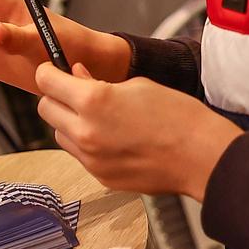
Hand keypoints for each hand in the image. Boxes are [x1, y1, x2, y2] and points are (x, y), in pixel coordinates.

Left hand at [34, 63, 241, 199]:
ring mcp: (91, 159)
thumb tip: (76, 76)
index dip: (48, 72)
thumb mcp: (136, 85)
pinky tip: (111, 138)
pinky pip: (79, 155)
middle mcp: (85, 133)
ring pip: (59, 134)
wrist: (203, 157)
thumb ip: (98, 82)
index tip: (53, 70)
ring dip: (68, 122)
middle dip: (56, 97)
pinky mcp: (101, 177)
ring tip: (97, 117)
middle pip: (45, 109)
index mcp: (93, 103)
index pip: (46, 82)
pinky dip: (86, 144)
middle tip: (75, 91)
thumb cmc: (179, 118)